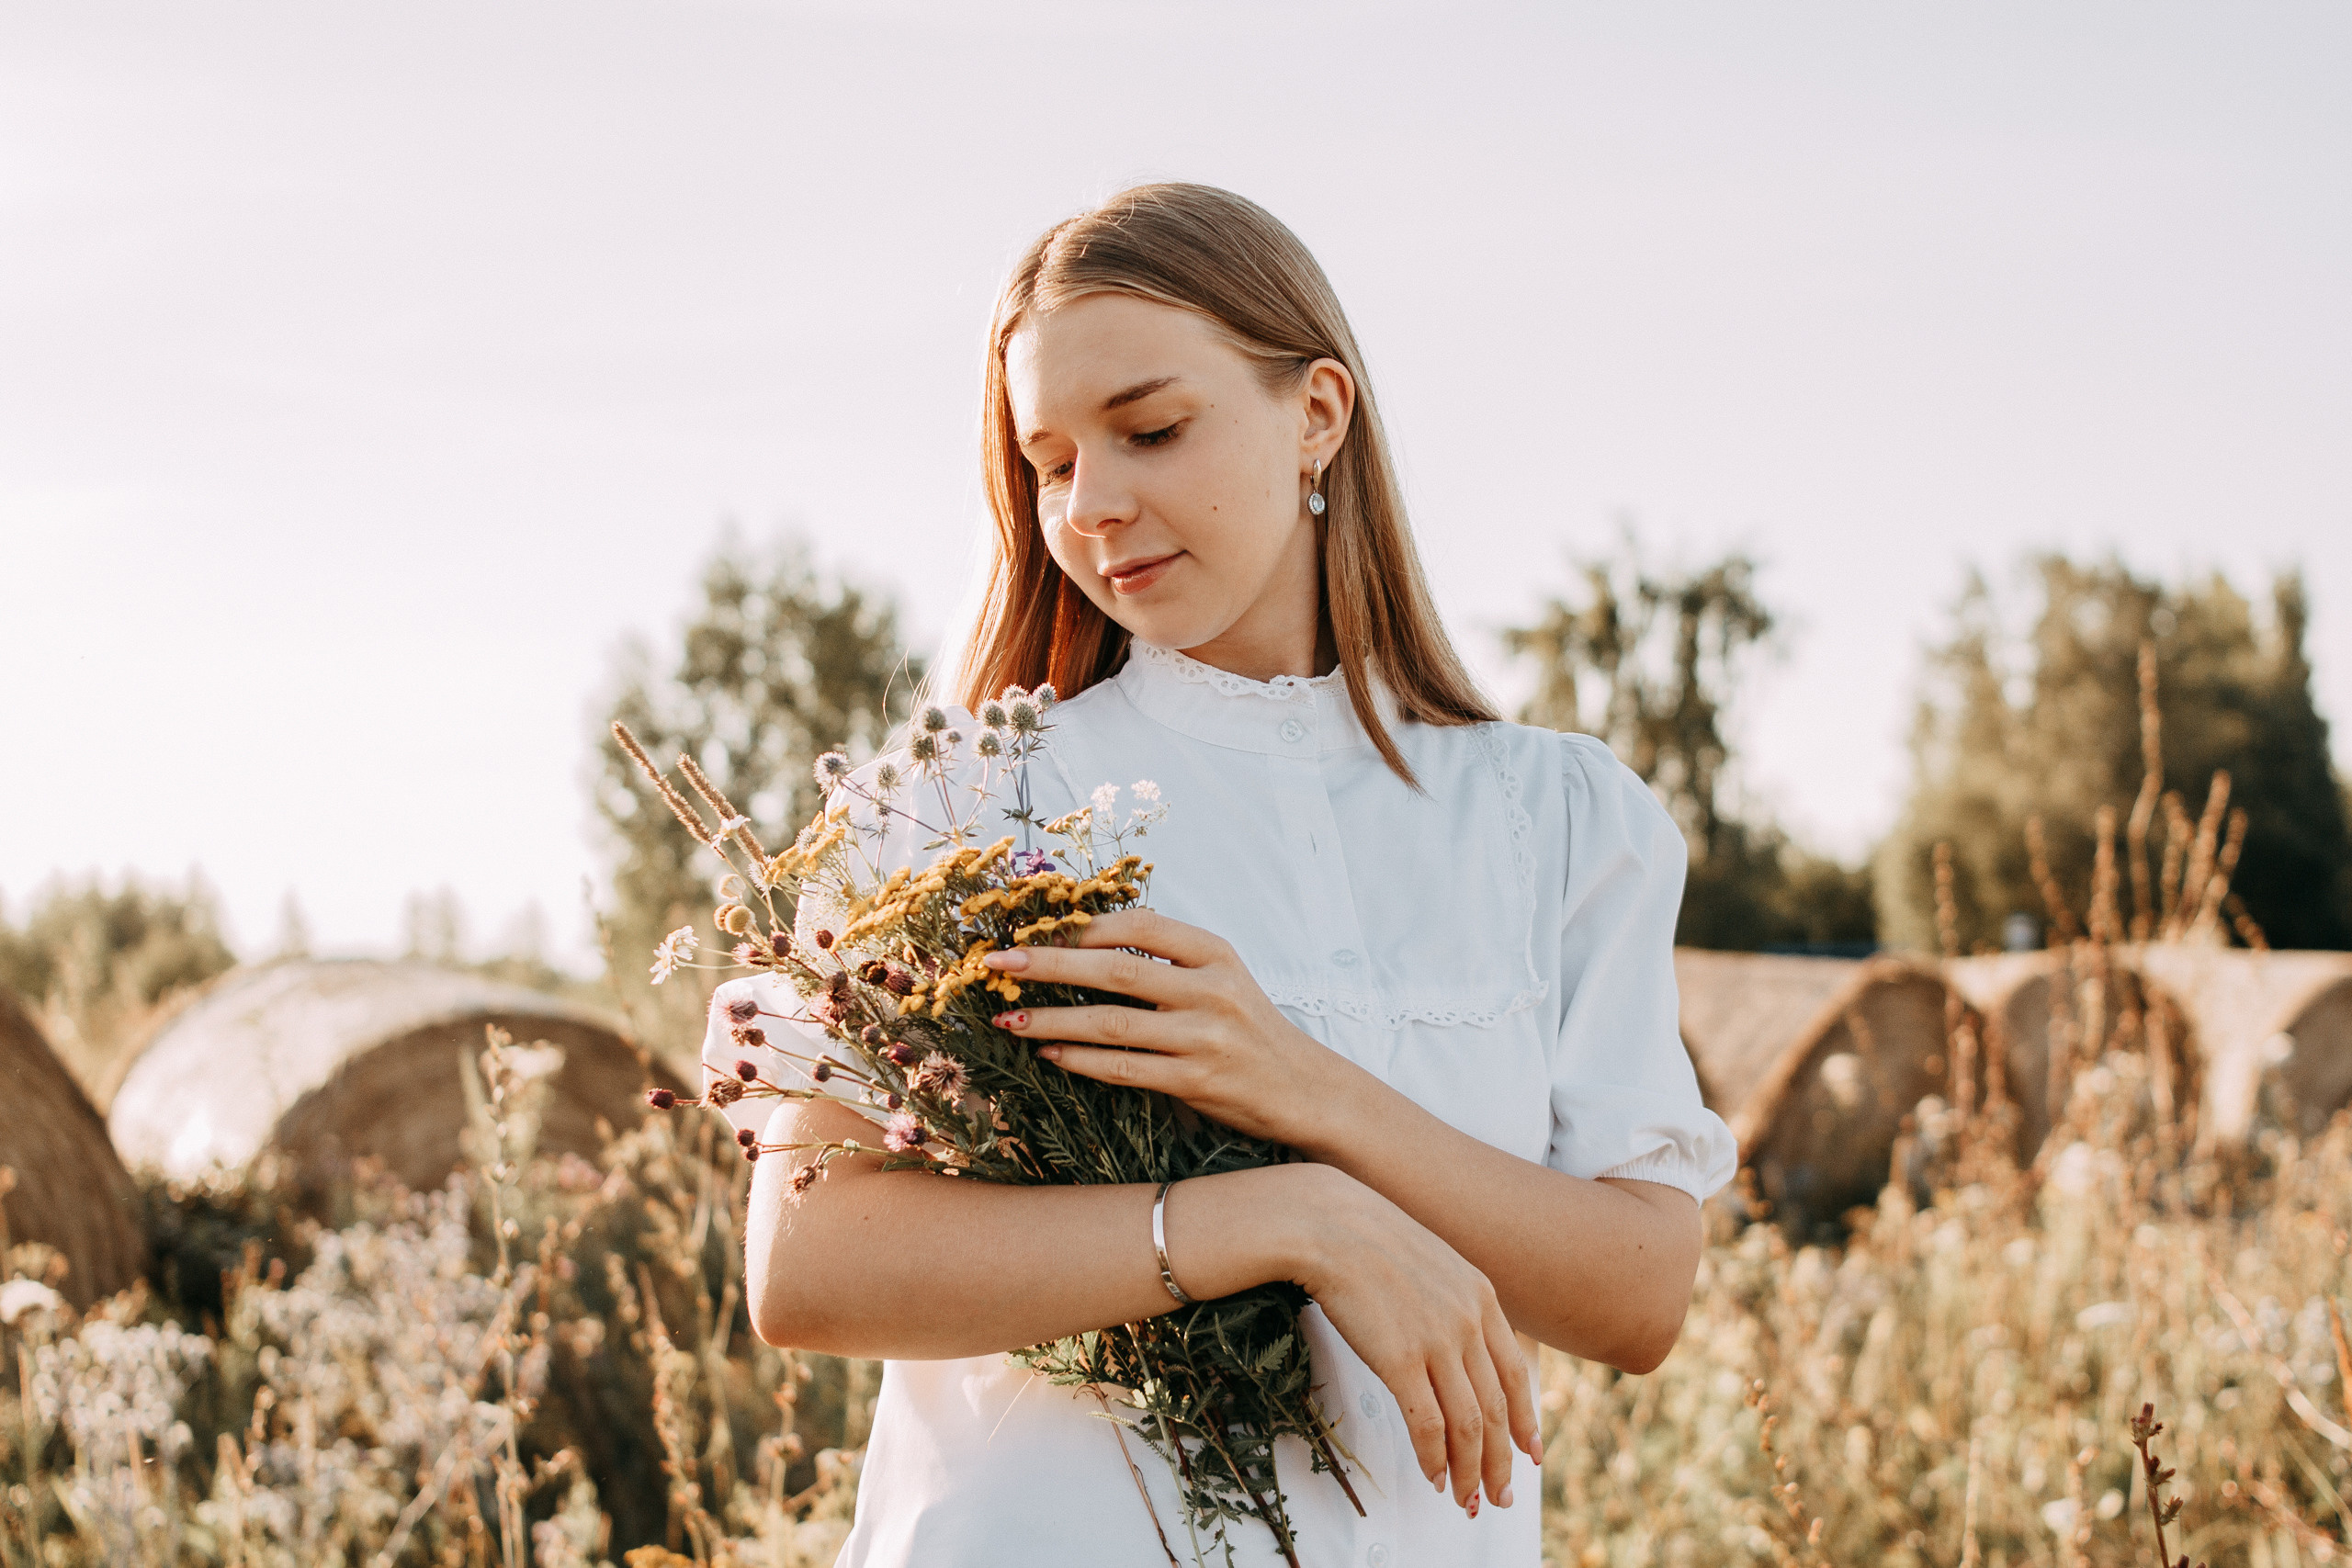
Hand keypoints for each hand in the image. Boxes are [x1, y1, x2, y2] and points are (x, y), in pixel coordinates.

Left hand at [981, 909, 1347, 1145]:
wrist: (1303, 1088)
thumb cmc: (1249, 1029)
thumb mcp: (1222, 978)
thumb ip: (1168, 960)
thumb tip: (1084, 941)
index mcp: (1216, 953)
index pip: (1141, 925)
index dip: (1085, 925)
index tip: (1038, 928)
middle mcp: (1212, 990)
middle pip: (1115, 970)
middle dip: (1049, 963)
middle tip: (998, 964)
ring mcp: (1203, 1038)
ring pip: (1110, 1023)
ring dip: (1051, 1018)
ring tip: (1008, 1016)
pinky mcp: (1194, 1082)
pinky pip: (1122, 1067)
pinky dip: (1078, 1058)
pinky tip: (1048, 1052)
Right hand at [1233, 1164, 1538, 1513]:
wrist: (1326, 1222)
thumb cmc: (1366, 1238)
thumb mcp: (1430, 1260)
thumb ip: (1453, 1299)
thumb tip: (1457, 1340)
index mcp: (1481, 1296)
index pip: (1516, 1374)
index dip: (1525, 1420)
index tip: (1529, 1452)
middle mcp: (1469, 1322)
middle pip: (1497, 1409)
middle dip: (1501, 1461)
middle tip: (1500, 1496)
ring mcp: (1438, 1341)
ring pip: (1469, 1425)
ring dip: (1470, 1471)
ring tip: (1466, 1500)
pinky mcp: (1400, 1360)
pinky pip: (1429, 1425)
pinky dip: (1435, 1458)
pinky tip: (1433, 1476)